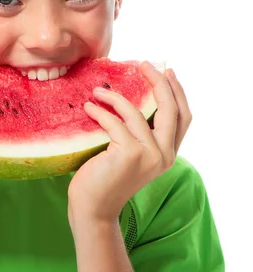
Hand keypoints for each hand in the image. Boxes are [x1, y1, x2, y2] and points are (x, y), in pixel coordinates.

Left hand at [67, 61, 191, 226]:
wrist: (93, 208)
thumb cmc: (106, 177)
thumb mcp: (130, 153)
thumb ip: (138, 132)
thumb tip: (132, 96)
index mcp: (168, 154)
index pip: (183, 117)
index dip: (177, 91)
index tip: (165, 70)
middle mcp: (165, 155)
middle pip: (170, 108)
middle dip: (158, 81)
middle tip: (142, 64)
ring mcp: (149, 155)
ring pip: (136, 112)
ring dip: (114, 97)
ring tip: (97, 91)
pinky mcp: (129, 154)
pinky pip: (114, 122)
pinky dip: (100, 111)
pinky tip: (88, 108)